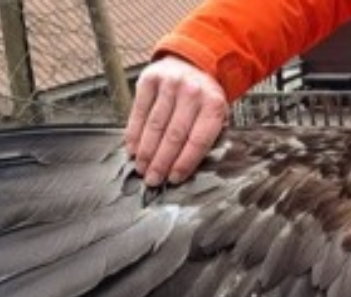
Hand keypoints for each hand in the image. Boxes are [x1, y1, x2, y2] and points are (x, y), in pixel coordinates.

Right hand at [125, 56, 228, 185]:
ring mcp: (170, 84)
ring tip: (141, 168)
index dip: (184, 162)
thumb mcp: (218, 114)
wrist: (192, 63)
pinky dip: (134, 133)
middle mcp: (192, 93)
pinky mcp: (150, 79)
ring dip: (146, 151)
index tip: (174, 178)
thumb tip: (187, 168)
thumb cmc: (205, 97)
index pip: (198, 140)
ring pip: (155, 125)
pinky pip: (139, 111)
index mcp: (214, 105)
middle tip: (153, 179)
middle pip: (174, 135)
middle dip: (161, 161)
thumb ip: (207, 137)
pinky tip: (132, 149)